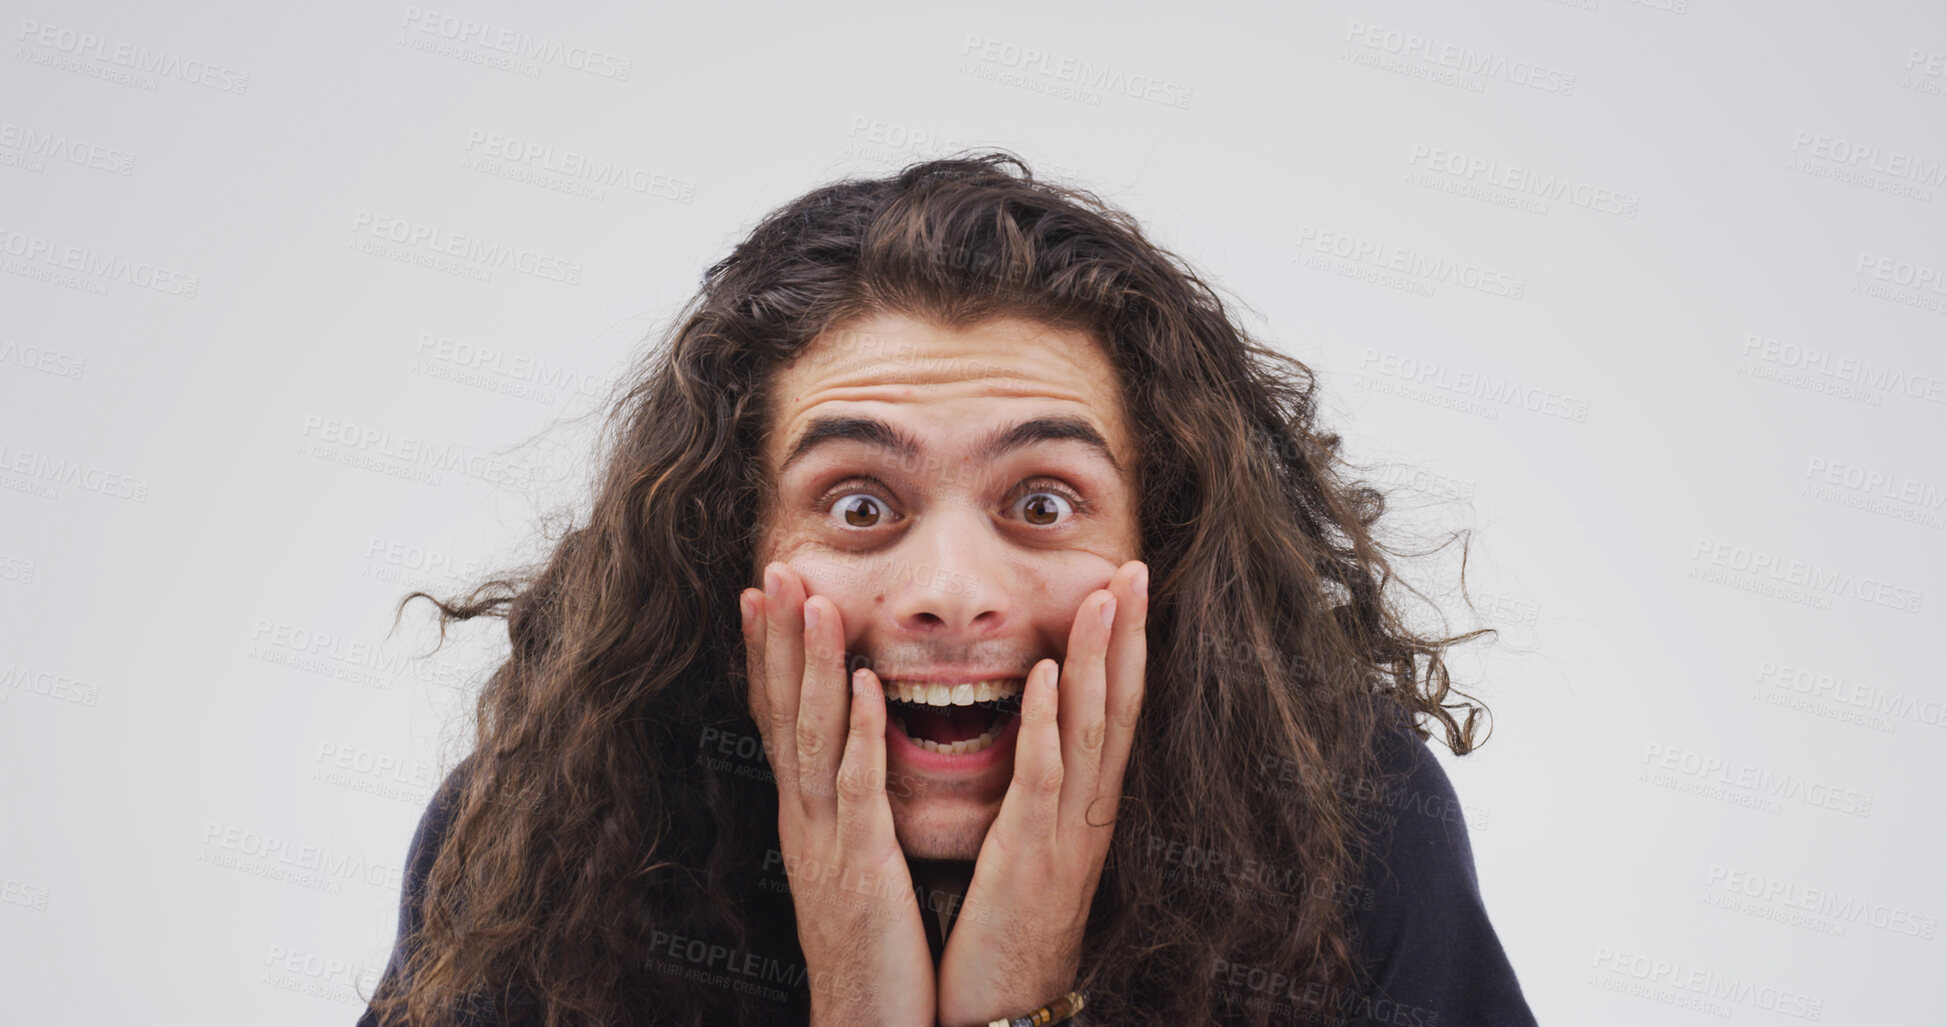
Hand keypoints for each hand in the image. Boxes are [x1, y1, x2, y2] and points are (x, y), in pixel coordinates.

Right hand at [742, 562, 934, 1026]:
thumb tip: (852, 766)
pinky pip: (859, 788)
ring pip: (813, 735)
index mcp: (809, 819)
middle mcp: (807, 820)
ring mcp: (828, 841)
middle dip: (779, 638)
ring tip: (814, 598)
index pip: (779, 720)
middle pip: (783, 712)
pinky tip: (866, 684)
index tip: (761, 594)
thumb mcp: (853, 870)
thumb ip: (850, 816)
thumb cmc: (873, 954)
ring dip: (814, 663)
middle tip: (773, 569)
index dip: (768, 655)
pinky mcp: (861, 866)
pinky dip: (860, 732)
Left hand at [934, 560, 1148, 1026]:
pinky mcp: (1032, 851)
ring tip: (1104, 594)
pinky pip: (1044, 776)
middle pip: (1119, 705)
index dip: (1126, 646)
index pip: (1115, 709)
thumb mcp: (1030, 845)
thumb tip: (1034, 731)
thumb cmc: (1008, 928)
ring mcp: (1067, 829)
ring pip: (1093, 729)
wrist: (1004, 1005)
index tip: (1126, 584)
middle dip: (1127, 634)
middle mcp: (1089, 809)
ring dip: (1099, 658)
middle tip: (1134, 566)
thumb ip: (1037, 790)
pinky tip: (1050, 675)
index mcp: (1085, 806)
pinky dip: (1050, 722)